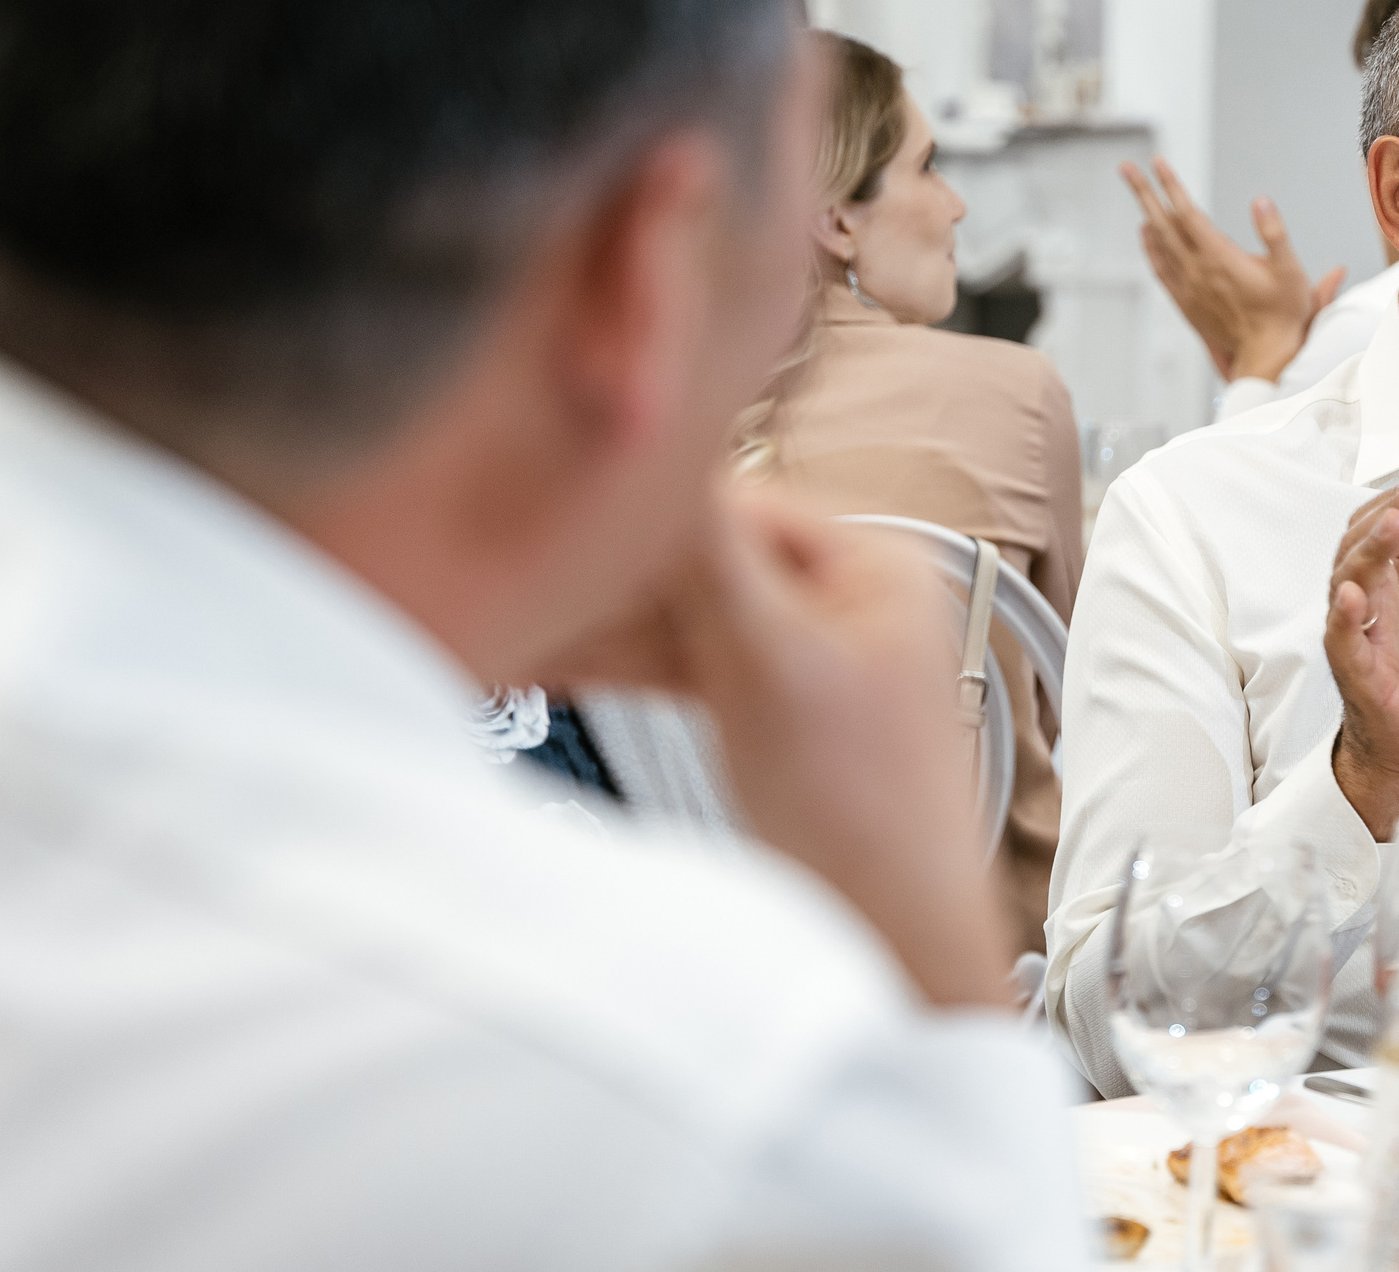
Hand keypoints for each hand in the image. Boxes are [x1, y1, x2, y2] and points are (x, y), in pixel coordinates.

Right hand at [543, 484, 1014, 1007]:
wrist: (891, 943)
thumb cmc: (867, 820)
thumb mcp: (773, 666)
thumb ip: (714, 562)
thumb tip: (666, 455)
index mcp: (874, 568)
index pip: (738, 501)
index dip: (647, 508)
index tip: (558, 507)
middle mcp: (847, 600)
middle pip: (704, 557)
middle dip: (610, 572)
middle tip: (513, 575)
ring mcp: (808, 658)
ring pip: (683, 617)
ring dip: (598, 623)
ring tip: (507, 625)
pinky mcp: (772, 713)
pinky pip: (683, 667)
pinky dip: (620, 666)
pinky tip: (544, 664)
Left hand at [1121, 157, 1345, 381]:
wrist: (1267, 358)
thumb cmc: (1283, 315)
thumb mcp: (1291, 271)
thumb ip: (1274, 234)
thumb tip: (1261, 201)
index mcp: (1219, 258)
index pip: (1188, 213)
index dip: (1171, 185)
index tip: (1158, 162)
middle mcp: (1197, 271)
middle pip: (1164, 223)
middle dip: (1145, 192)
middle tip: (1127, 168)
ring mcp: (1188, 287)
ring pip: (1159, 244)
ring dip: (1145, 215)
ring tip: (1137, 192)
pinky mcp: (1186, 303)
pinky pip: (1161, 269)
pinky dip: (1150, 248)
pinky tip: (1146, 235)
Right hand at [1322, 477, 1398, 838]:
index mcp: (1378, 582)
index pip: (1374, 527)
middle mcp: (1361, 603)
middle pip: (1359, 547)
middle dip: (1390, 514)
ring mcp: (1356, 637)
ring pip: (1348, 585)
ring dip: (1369, 552)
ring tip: (1393, 523)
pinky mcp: (1359, 675)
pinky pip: (1343, 644)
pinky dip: (1345, 619)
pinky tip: (1352, 596)